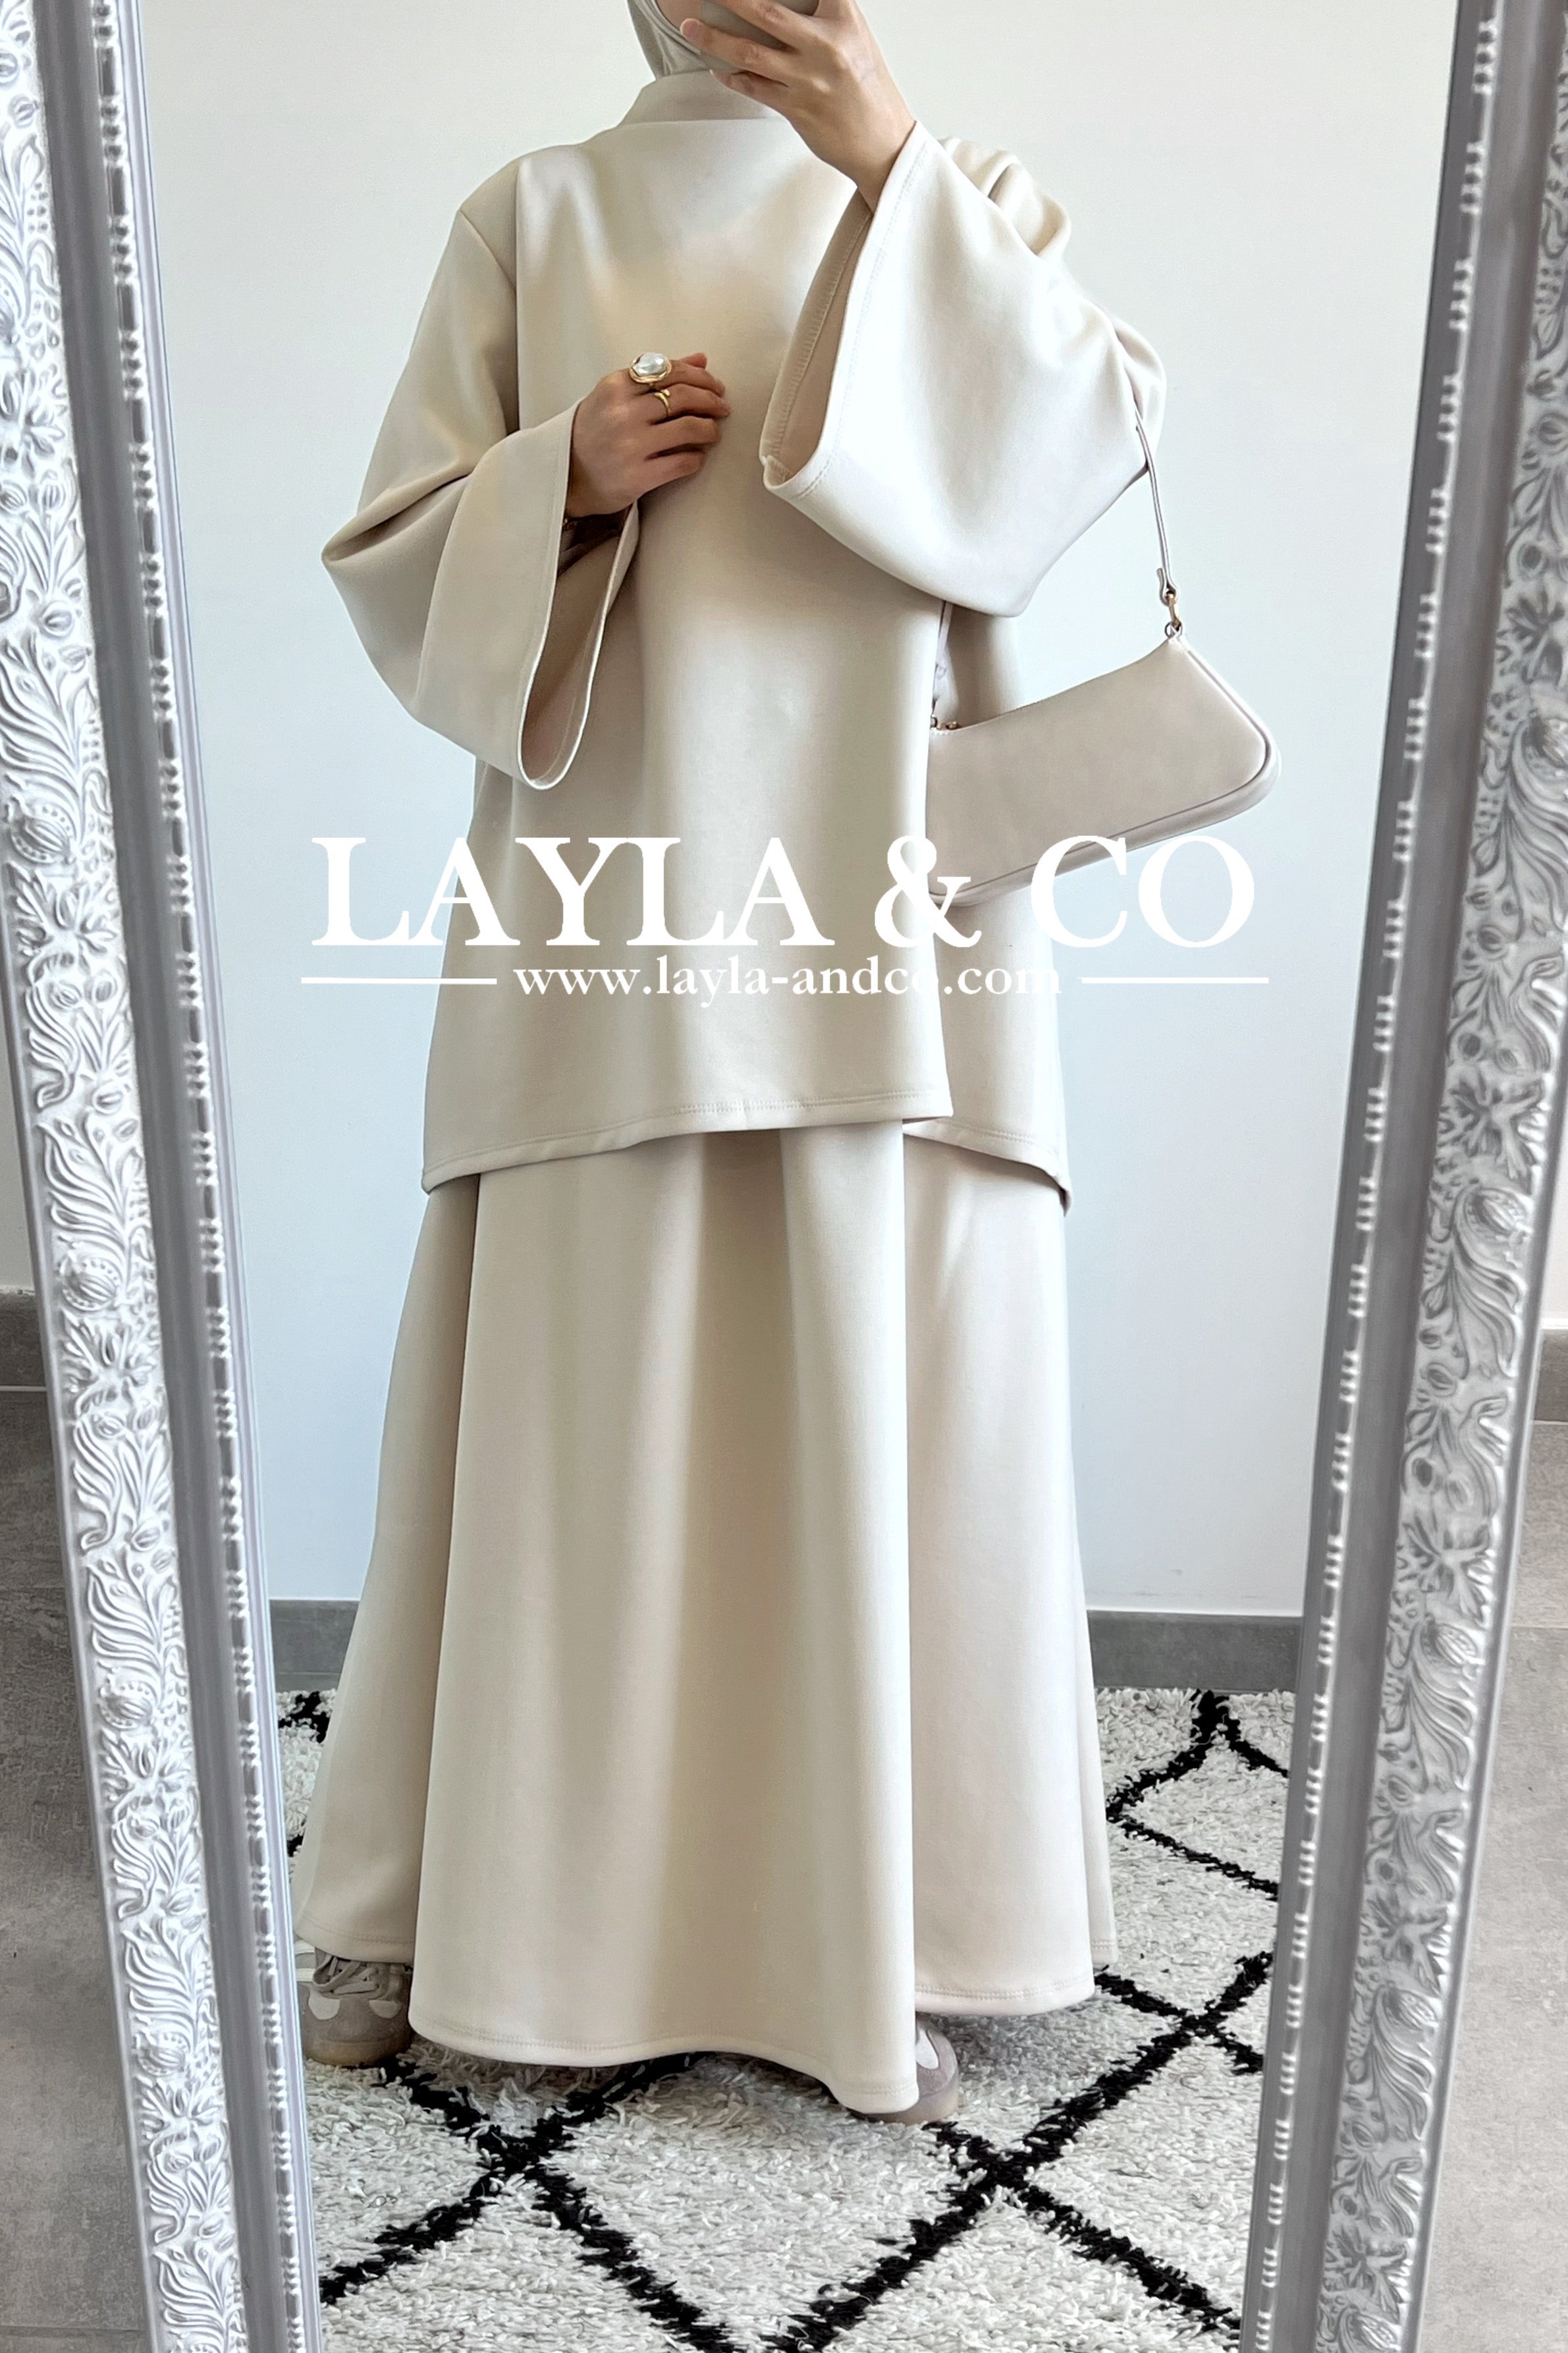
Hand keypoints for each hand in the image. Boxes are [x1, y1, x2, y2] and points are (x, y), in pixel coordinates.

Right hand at [566, 354, 730, 516]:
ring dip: (710, 429)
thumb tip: (700, 361)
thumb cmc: (594, 432)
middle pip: (683, 396)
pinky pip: (683, 462)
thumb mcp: (615, 395)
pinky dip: (697, 458)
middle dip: (711, 400)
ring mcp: (631, 445)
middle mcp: (623, 413)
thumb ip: (655, 375)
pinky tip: (698, 456)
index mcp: (616, 386)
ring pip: (688, 427)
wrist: (568, 475)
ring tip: (713, 432)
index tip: (714, 386)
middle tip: (722, 407)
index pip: (670, 371)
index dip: (700, 378)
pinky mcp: (639, 476)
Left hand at [680, 0, 914, 208]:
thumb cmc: (867, 89)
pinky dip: (731, 76)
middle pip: (765, 11)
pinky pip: (753, 88)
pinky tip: (716, 66)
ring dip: (714, 38)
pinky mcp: (796, 108)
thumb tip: (780, 7)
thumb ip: (823, 14)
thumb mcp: (855, 36)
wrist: (883, 141)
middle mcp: (825, 45)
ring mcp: (808, 79)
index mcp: (843, 18)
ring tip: (691, 27)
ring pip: (749, 53)